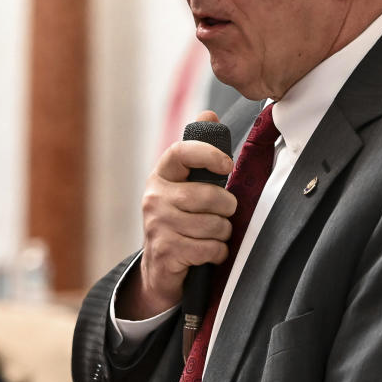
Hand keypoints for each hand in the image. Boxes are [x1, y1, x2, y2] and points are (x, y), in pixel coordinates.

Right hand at [121, 110, 236, 319]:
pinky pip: (210, 248)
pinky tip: (208, 252)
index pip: (181, 152)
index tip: (228, 165)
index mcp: (161, 175)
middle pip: (210, 195)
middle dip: (227, 208)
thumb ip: (199, 153)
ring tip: (213, 235)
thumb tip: (209, 114)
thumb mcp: (186, 186)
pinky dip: (217, 253)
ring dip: (223, 233)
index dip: (208, 154)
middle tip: (223, 214)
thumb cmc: (181, 220)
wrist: (159, 268)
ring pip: (213, 224)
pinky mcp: (166, 251)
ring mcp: (157, 225)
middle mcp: (154, 197)